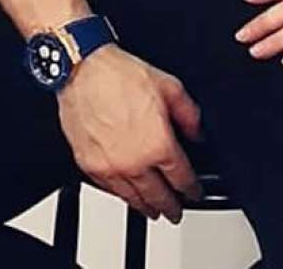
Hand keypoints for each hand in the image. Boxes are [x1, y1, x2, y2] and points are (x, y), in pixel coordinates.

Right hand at [55, 42, 204, 223]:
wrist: (84, 71)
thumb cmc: (121, 76)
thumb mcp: (170, 87)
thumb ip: (189, 114)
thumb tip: (198, 133)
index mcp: (158, 145)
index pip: (181, 178)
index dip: (192, 189)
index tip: (195, 192)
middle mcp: (134, 163)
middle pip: (158, 196)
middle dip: (171, 207)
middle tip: (176, 212)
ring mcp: (110, 168)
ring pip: (133, 199)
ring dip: (146, 208)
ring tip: (154, 211)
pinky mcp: (89, 166)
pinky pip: (109, 191)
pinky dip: (121, 196)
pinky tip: (126, 195)